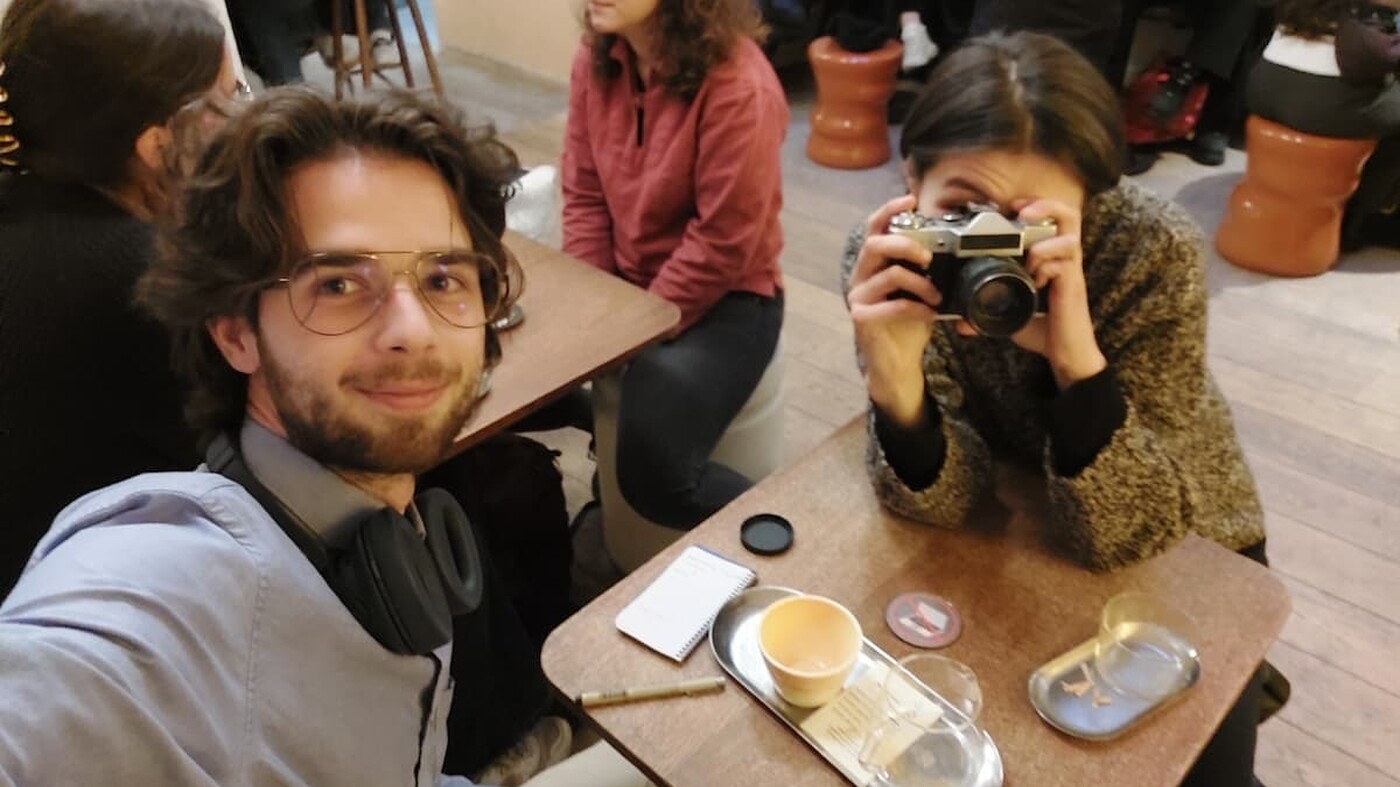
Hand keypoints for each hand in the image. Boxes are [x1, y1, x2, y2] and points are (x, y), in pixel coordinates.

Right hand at [847, 195, 942, 425]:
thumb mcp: (919, 290)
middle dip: (905, 244)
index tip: (911, 201)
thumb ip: (923, 269)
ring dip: (920, 283)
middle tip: (928, 257)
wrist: (897, 362)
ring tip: (936, 295)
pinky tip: (929, 314)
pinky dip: (917, 308)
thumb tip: (953, 247)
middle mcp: (861, 277)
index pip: (874, 229)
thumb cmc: (908, 323)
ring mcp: (858, 298)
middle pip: (875, 245)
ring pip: (889, 275)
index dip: (889, 211)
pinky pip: (893, 305)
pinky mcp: (862, 318)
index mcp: (873, 265)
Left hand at [990, 198, 1105, 388]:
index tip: (1008, 208)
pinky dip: (1046, 261)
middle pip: (1068, 214)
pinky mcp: (1074, 283)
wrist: (1068, 354)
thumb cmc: (1043, 330)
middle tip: (1021, 212)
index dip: (1032, 207)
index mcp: (1049, 259)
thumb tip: (960, 323)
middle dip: (1043, 206)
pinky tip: (1035, 278)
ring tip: (1028, 253)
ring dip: (1043, 239)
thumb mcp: (1010, 316)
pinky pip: (1065, 258)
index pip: (1050, 220)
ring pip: (1070, 233)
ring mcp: (1070, 269)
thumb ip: (989, 313)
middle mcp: (1063, 259)